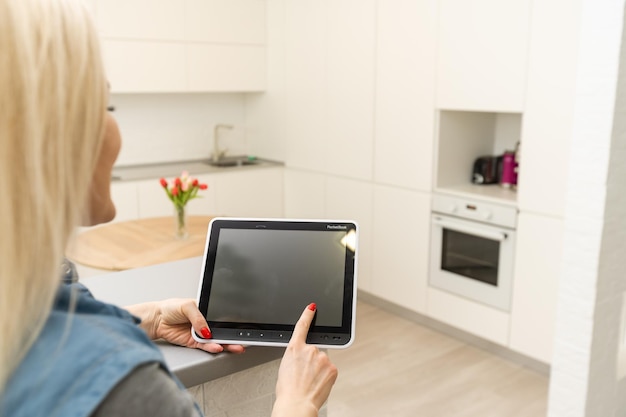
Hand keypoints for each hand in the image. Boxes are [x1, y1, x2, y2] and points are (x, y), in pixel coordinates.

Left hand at [125, 298, 244, 353]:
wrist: (156, 319)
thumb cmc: (170, 308)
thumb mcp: (186, 306)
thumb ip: (198, 317)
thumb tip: (206, 329)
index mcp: (206, 310)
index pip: (221, 316)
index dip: (230, 322)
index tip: (239, 326)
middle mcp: (204, 323)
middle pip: (221, 330)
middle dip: (231, 336)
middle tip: (241, 340)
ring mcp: (199, 333)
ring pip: (215, 340)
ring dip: (225, 344)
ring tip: (234, 346)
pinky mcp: (193, 342)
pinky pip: (205, 346)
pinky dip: (212, 347)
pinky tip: (217, 347)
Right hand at [272, 303, 337, 416]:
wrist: (297, 404)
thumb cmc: (288, 391)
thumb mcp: (284, 368)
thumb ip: (295, 358)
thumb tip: (303, 359)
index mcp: (294, 348)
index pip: (302, 326)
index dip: (307, 314)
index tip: (312, 307)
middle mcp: (309, 349)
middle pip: (314, 352)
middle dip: (312, 362)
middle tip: (305, 376)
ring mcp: (322, 357)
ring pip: (322, 362)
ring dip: (318, 370)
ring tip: (310, 383)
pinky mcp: (332, 367)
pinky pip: (329, 370)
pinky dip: (325, 377)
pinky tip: (318, 384)